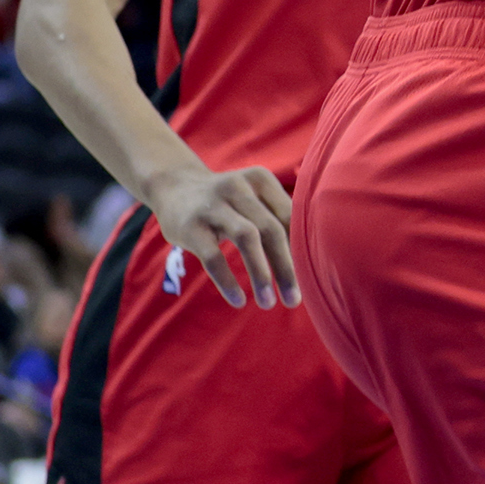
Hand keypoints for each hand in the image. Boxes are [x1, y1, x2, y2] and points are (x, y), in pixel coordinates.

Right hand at [146, 160, 297, 309]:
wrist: (172, 186)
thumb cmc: (226, 201)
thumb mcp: (251, 197)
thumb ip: (276, 218)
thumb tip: (309, 258)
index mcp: (261, 180)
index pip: (290, 216)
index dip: (302, 247)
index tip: (312, 277)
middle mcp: (238, 187)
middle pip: (272, 229)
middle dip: (287, 267)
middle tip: (295, 299)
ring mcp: (212, 205)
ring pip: (246, 239)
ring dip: (261, 274)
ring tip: (268, 303)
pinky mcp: (190, 226)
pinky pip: (213, 257)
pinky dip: (227, 281)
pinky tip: (238, 301)